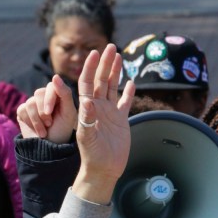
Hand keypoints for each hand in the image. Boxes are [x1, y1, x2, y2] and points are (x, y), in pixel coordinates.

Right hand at [16, 75, 75, 143]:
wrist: (50, 148)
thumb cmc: (62, 130)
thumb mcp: (68, 112)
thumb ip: (65, 93)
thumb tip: (55, 75)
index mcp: (58, 94)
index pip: (51, 86)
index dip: (48, 99)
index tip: (48, 112)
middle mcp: (45, 96)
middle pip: (38, 93)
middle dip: (43, 112)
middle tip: (49, 124)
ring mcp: (32, 103)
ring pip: (30, 103)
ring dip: (37, 120)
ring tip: (44, 130)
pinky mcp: (22, 111)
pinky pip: (22, 110)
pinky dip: (30, 122)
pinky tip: (36, 130)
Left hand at [71, 44, 135, 203]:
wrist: (103, 170)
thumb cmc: (92, 156)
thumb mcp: (87, 138)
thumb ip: (87, 119)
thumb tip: (86, 101)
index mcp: (88, 109)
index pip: (88, 84)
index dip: (91, 68)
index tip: (95, 53)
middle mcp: (98, 108)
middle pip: (101, 81)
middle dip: (105, 64)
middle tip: (110, 47)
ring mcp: (109, 113)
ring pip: (112, 87)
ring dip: (115, 72)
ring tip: (118, 56)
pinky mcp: (120, 121)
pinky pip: (124, 103)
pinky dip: (127, 92)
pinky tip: (130, 82)